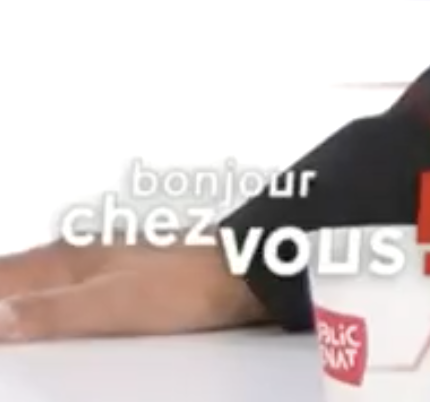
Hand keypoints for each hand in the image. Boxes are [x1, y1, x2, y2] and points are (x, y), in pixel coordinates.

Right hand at [0, 239, 266, 341]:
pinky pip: (64, 293)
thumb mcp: (112, 305)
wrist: (250, 273)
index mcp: (65, 258)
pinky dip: (46, 307)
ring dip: (18, 300)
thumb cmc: (189, 284)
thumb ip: (51, 312)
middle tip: (5, 328)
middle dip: (2, 298)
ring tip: (13, 319)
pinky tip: (49, 320)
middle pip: (12, 279)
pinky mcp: (121, 281)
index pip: (1, 277)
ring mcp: (99, 266)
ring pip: (37, 284)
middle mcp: (77, 256)